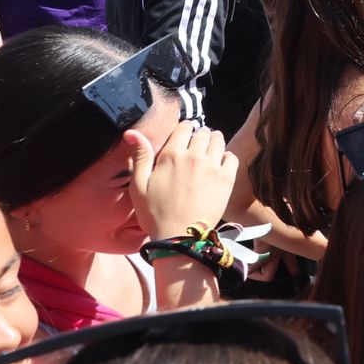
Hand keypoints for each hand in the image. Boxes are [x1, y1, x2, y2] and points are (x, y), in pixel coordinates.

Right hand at [126, 119, 238, 241]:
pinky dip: (227, 156)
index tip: (185, 135)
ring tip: (210, 148)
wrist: (179, 236)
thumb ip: (140, 156)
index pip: (185, 127)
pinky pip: (232, 157)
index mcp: (171, 155)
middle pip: (203, 133)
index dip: (185, 129)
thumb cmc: (155, 213)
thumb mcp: (138, 185)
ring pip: (218, 141)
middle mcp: (194, 156)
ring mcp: (212, 167)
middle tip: (198, 143)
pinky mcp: (226, 179)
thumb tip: (131, 132)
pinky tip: (220, 163)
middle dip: (201, 135)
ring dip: (215, 141)